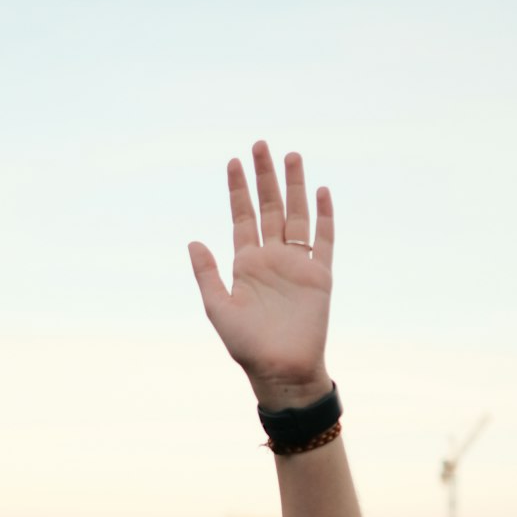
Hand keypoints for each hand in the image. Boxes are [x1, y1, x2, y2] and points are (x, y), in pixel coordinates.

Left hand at [188, 142, 333, 411]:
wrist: (282, 371)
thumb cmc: (248, 347)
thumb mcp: (219, 310)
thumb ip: (207, 275)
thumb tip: (192, 241)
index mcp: (246, 265)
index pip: (242, 217)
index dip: (238, 190)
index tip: (234, 161)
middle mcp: (272, 259)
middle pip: (269, 208)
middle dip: (265, 177)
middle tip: (261, 145)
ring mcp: (297, 265)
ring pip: (296, 216)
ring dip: (294, 187)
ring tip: (292, 155)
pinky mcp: (320, 276)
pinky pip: (324, 240)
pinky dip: (324, 217)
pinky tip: (322, 192)